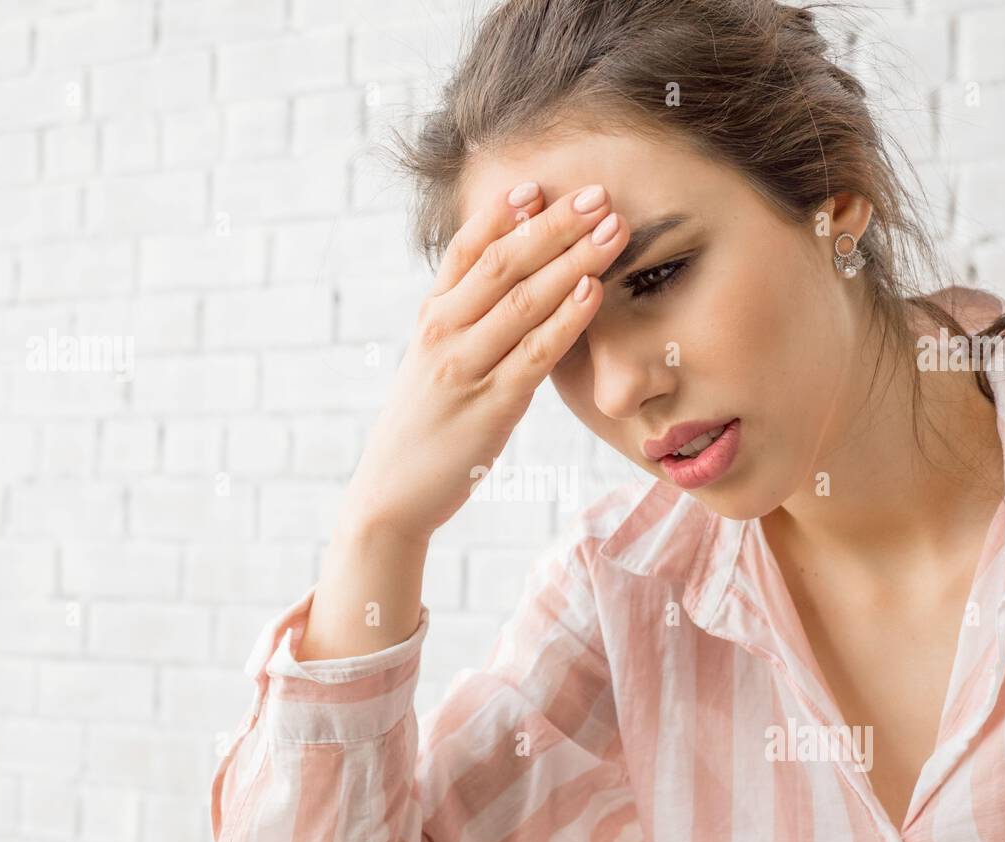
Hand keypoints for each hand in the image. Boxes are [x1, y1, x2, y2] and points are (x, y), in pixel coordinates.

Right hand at [340, 180, 628, 542]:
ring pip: (522, 301)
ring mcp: (464, 368)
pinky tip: (593, 291)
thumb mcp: (434, 365)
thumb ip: (466, 325)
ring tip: (613, 229)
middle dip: (554, 224)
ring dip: (572, 259)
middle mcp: (443, 333)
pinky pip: (534, 354)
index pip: (465, 250)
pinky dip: (566, 319)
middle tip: (599, 193)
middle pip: (502, 264)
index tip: (540, 184)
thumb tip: (512, 288)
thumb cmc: (423, 428)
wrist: (391, 495)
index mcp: (430, 319)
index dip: (503, 214)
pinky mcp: (489, 407)